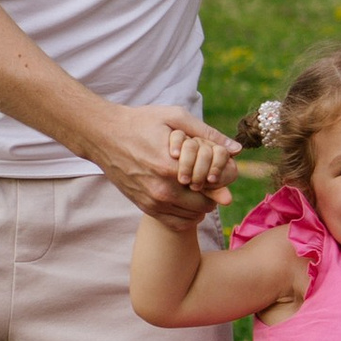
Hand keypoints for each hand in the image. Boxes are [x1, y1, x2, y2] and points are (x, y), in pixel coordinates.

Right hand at [89, 102, 238, 220]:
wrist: (103, 135)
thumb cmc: (140, 122)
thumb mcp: (174, 118)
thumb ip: (207, 133)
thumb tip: (236, 149)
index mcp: (170, 167)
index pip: (211, 186)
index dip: (221, 181)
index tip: (219, 172)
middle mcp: (161, 189)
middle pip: (204, 205)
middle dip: (213, 194)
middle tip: (209, 180)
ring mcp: (151, 201)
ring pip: (192, 217)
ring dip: (200, 206)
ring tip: (197, 189)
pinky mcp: (144, 207)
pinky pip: (176, 223)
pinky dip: (187, 216)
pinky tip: (186, 200)